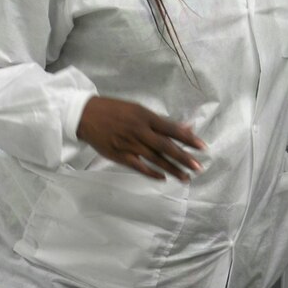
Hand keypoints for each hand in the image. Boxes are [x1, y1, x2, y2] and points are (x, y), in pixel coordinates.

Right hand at [76, 96, 204, 181]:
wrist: (85, 115)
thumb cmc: (114, 110)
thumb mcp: (138, 110)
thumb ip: (161, 121)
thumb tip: (185, 127)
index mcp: (145, 117)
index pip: (171, 129)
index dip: (188, 139)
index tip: (202, 147)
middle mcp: (139, 131)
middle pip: (166, 147)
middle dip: (183, 158)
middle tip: (198, 167)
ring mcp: (129, 145)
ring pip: (155, 159)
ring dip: (172, 169)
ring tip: (186, 177)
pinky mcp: (119, 155)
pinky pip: (138, 166)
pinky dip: (151, 173)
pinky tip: (163, 178)